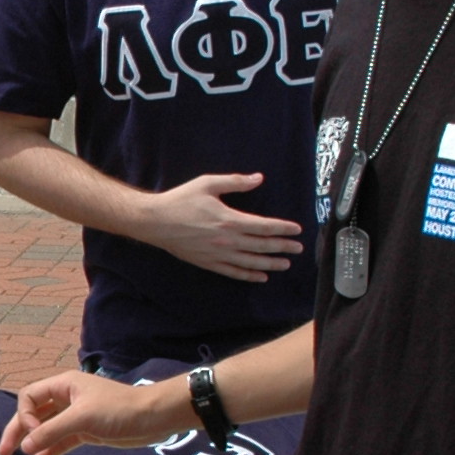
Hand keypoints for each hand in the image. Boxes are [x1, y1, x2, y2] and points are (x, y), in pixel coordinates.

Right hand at [0, 370, 183, 454]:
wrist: (153, 418)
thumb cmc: (118, 410)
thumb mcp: (82, 418)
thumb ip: (51, 431)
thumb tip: (25, 446)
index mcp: (64, 385)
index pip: (29, 396)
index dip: (24, 415)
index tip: (33, 433)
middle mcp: (67, 398)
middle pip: (34, 413)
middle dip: (19, 430)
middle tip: (4, 451)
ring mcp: (77, 415)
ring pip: (47, 428)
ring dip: (33, 441)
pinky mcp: (87, 431)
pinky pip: (62, 440)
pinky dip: (50, 449)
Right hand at [137, 173, 305, 279]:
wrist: (156, 221)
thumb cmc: (181, 200)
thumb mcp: (208, 184)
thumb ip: (235, 182)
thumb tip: (258, 178)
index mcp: (230, 220)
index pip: (264, 226)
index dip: (283, 228)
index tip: (296, 229)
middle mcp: (227, 240)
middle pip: (262, 246)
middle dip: (283, 247)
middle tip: (298, 248)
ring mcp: (218, 254)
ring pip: (251, 262)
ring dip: (270, 264)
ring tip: (285, 264)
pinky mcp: (208, 263)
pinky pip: (233, 272)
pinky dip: (249, 276)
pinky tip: (260, 277)